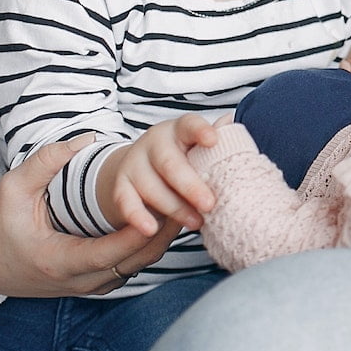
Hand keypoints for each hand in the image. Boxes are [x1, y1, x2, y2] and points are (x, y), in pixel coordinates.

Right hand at [0, 135, 180, 296]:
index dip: (137, 233)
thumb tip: (84, 140)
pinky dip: (150, 246)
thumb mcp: (12, 189)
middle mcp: (78, 281)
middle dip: (163, 233)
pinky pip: (133, 267)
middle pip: (133, 262)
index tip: (163, 210)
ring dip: (161, 239)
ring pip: (138, 266)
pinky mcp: (98, 284)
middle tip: (188, 202)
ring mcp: (89, 287)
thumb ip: (45, 163)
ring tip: (186, 205)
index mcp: (58, 261)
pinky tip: (167, 218)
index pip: (108, 253)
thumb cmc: (0, 224)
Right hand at [95, 114, 220, 235]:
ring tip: (196, 223)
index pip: (190, 125)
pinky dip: (137, 216)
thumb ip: (216, 140)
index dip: (201, 131)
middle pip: (170, 163)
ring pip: (151, 186)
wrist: (146, 169)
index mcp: (179, 129)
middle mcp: (154, 142)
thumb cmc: (185, 159)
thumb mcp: (199, 148)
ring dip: (174, 208)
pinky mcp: (121, 185)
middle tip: (209, 204)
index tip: (213, 140)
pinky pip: (126, 201)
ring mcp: (134, 163)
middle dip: (190, 186)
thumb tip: (230, 121)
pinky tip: (150, 229)